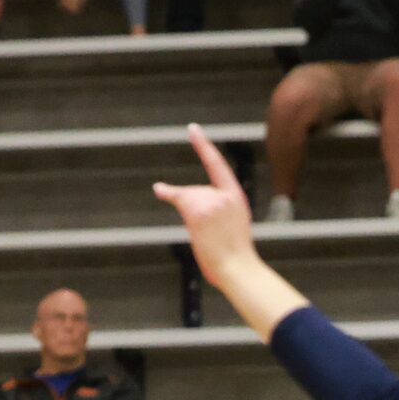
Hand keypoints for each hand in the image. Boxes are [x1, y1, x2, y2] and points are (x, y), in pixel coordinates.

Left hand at [153, 124, 258, 289]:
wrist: (238, 269)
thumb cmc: (235, 258)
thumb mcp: (234, 226)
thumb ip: (218, 211)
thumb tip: (191, 209)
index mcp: (237, 197)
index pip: (217, 165)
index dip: (203, 146)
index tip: (192, 129)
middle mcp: (225, 194)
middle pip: (196, 192)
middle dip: (192, 210)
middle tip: (209, 236)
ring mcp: (212, 201)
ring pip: (187, 198)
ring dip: (190, 217)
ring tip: (206, 239)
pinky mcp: (198, 210)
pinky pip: (178, 197)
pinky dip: (167, 193)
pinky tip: (160, 190)